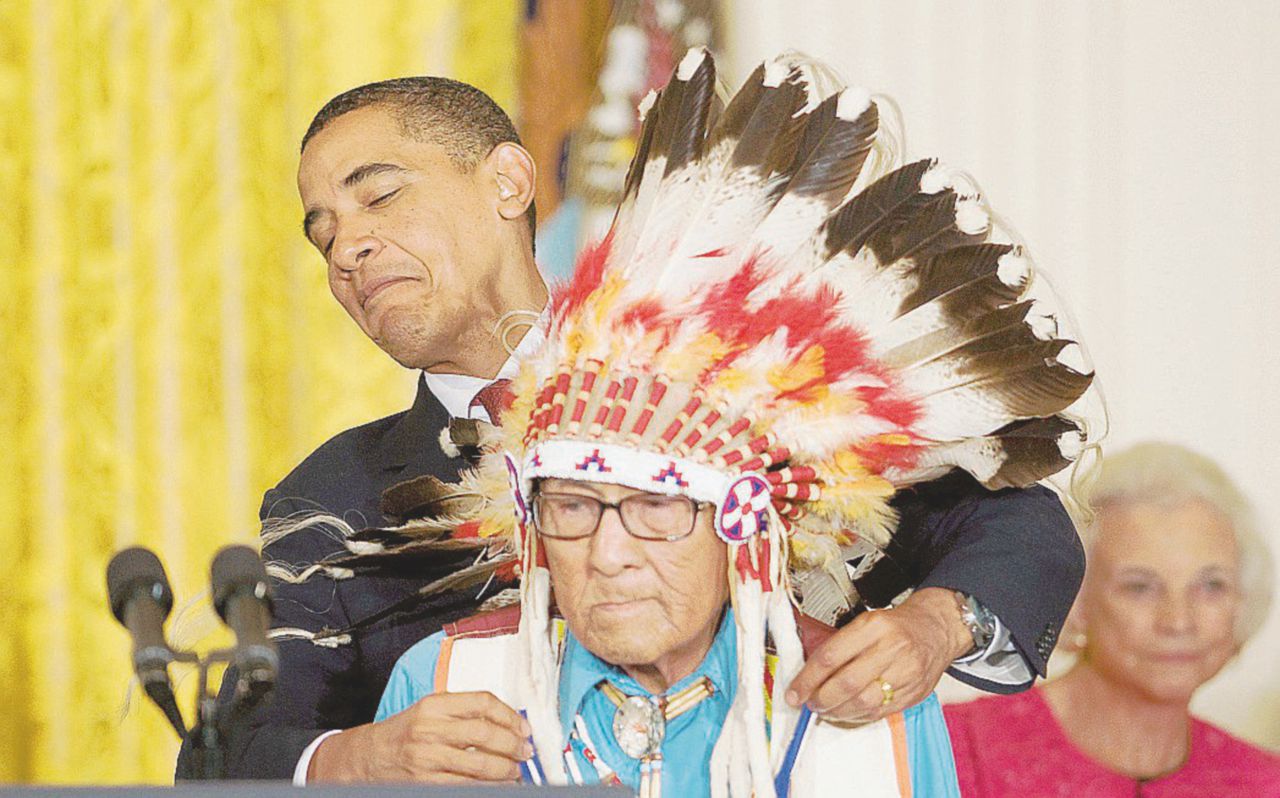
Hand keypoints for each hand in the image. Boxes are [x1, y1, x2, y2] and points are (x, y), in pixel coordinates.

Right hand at [308, 691, 532, 783]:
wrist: (368, 757)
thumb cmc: (405, 733)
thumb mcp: (430, 711)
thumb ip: (464, 713)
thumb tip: (509, 725)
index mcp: (434, 705)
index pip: (483, 703)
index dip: (510, 715)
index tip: (523, 727)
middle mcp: (430, 729)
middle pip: (485, 734)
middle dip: (513, 745)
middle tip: (525, 751)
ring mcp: (426, 758)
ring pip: (479, 764)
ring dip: (505, 770)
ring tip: (515, 771)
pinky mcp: (425, 783)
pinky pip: (466, 786)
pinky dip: (487, 787)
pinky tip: (497, 785)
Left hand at [785, 587, 973, 723]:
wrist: (935, 629)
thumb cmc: (895, 626)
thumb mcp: (865, 621)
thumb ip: (838, 643)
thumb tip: (805, 669)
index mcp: (873, 626)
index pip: (831, 657)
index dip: (807, 679)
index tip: (794, 692)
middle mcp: (891, 649)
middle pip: (846, 684)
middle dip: (821, 699)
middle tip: (809, 702)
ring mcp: (906, 673)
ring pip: (863, 703)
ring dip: (837, 711)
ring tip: (826, 708)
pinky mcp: (914, 693)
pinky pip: (880, 712)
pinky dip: (858, 716)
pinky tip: (847, 712)